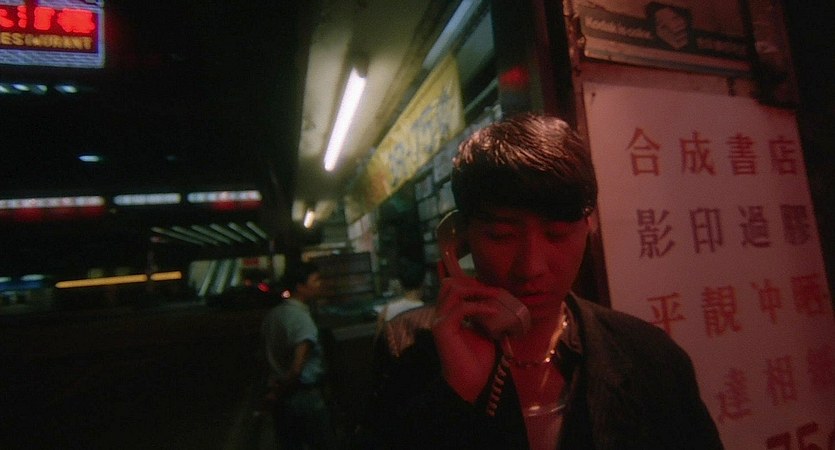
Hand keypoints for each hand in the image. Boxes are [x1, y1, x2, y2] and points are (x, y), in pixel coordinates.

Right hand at [432, 276, 502, 402]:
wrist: (471, 383)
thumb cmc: (478, 360)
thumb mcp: (484, 331)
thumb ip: (483, 315)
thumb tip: (496, 300)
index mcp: (448, 314)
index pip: (450, 286)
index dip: (467, 280)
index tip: (488, 285)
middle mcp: (440, 315)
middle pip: (450, 283)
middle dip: (473, 283)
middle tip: (492, 291)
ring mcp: (439, 321)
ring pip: (452, 290)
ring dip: (476, 290)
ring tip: (493, 296)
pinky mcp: (443, 329)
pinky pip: (461, 308)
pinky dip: (479, 307)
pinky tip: (493, 311)